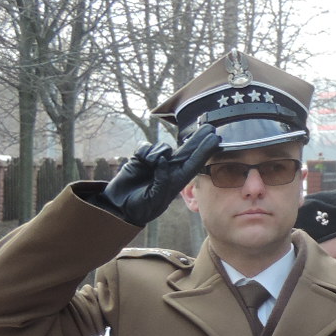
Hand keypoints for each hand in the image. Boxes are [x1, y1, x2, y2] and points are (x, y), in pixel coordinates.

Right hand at [88, 126, 220, 226]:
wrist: (119, 206)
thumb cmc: (140, 208)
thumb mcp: (154, 199)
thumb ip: (161, 181)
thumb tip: (163, 160)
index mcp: (176, 181)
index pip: (194, 163)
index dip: (205, 151)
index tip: (216, 139)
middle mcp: (168, 169)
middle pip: (186, 150)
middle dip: (198, 139)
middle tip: (210, 126)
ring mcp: (155, 163)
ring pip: (163, 147)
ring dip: (158, 152)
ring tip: (149, 164)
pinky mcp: (141, 158)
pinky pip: (146, 147)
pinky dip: (144, 152)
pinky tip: (141, 161)